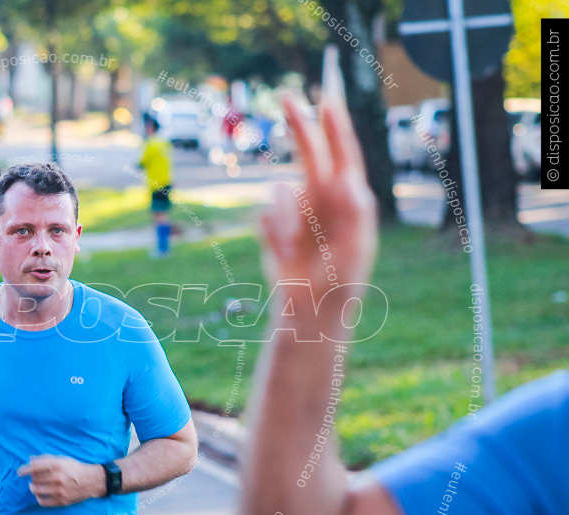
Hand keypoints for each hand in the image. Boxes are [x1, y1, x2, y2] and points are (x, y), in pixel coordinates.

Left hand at [18, 455, 103, 506]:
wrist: (91, 481)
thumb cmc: (75, 468)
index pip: (35, 467)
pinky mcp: (61, 500)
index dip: (25, 470)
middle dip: (32, 478)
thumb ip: (46, 459)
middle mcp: (58, 477)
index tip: (19, 472)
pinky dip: (39, 498)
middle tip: (33, 478)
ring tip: (34, 486)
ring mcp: (59, 490)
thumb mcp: (62, 459)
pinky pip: (43, 502)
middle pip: (35, 479)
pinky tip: (39, 495)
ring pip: (37, 490)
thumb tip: (30, 460)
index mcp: (58, 465)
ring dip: (33, 488)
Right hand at [258, 62, 376, 305]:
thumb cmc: (342, 279)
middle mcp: (321, 197)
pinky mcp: (273, 226)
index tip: (327, 97)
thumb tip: (346, 176)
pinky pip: (264, 216)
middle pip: (309, 152)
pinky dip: (273, 235)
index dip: (335, 124)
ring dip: (284, 221)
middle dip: (299, 124)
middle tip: (286, 97)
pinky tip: (281, 254)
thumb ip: (355, 210)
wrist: (310, 309)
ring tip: (291, 249)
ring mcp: (296, 211)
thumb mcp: (358, 246)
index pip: (342, 153)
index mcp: (346, 198)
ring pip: (280, 193)